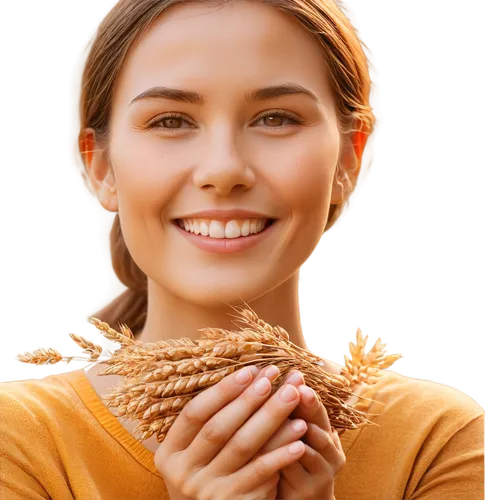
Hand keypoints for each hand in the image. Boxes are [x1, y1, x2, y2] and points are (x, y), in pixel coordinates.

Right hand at [154, 364, 306, 499]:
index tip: (250, 371)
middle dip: (249, 398)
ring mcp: (207, 490)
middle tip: (274, 376)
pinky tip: (298, 440)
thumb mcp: (198, 453)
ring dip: (270, 419)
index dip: (222, 390)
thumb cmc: (210, 475)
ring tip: (293, 397)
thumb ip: (213, 422)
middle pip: (219, 427)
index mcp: (170, 453)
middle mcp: (184, 472)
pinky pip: (259, 473)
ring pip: (242, 446)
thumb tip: (251, 376)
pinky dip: (279, 454)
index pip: (194, 413)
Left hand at [257, 370, 345, 499]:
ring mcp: (322, 472)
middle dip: (309, 407)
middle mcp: (329, 450)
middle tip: (301, 390)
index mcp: (324, 432)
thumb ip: (288, 411)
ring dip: (297, 432)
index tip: (296, 374)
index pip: (317, 409)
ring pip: (308, 448)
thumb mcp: (291, 434)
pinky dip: (285, 458)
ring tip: (294, 418)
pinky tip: (276, 450)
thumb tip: (269, 374)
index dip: (306, 393)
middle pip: (319, 425)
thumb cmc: (290, 459)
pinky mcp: (308, 491)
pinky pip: (295, 471)